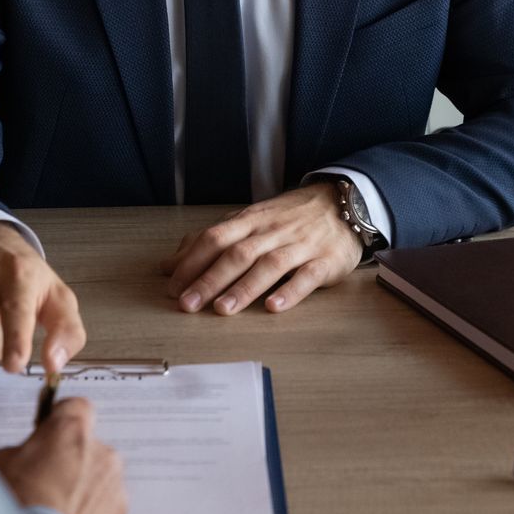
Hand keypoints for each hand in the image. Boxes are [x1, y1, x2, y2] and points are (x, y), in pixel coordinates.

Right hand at [0, 399, 127, 513]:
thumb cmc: (16, 504)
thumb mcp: (1, 462)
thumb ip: (24, 450)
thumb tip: (27, 456)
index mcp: (72, 431)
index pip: (78, 407)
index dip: (63, 419)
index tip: (54, 429)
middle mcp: (102, 454)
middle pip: (90, 449)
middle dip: (73, 461)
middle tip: (47, 483)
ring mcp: (115, 488)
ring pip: (99, 482)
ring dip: (83, 492)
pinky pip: (104, 512)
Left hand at [160, 183, 362, 315]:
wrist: (344, 204)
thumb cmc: (290, 218)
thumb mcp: (250, 221)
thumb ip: (212, 240)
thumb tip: (170, 264)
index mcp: (251, 221)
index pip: (215, 238)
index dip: (192, 262)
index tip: (172, 287)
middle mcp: (272, 232)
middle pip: (237, 254)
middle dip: (209, 280)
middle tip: (187, 305)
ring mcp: (299, 245)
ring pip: (268, 265)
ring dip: (243, 288)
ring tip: (222, 309)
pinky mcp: (325, 261)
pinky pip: (306, 276)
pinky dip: (289, 292)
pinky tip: (272, 307)